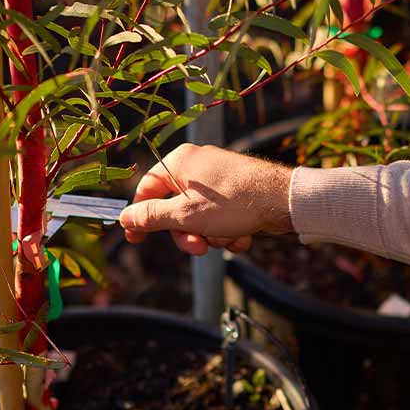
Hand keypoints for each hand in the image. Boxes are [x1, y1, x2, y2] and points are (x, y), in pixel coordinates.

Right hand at [119, 144, 293, 254]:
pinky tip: (243, 236)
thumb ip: (151, 217)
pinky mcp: (237, 191)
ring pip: (200, 217)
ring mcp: (219, 178)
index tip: (136, 240)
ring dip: (211, 236)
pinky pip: (221, 216)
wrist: (284, 201)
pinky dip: (228, 231)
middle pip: (176, 208)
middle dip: (188, 233)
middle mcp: (198, 165)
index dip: (140, 217)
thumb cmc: (234, 203)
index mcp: (180, 161)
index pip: (147, 189)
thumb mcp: (185, 215)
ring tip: (229, 238)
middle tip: (199, 247)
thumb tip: (125, 218)